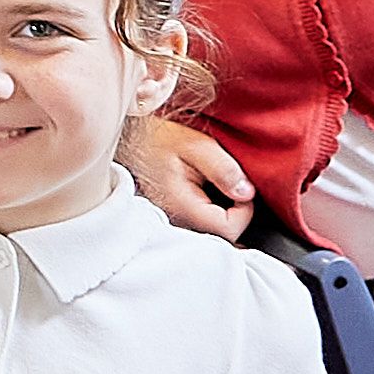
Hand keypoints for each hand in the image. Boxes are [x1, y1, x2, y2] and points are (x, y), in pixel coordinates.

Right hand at [129, 113, 257, 236]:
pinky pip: (198, 224)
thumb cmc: (157, 138)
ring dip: (223, 214)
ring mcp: (172, 220)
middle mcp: (175, 220)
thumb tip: (247, 193)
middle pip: (220, 237)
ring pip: (209, 232)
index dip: (244, 212)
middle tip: (234, 188)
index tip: (243, 189)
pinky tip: (209, 194)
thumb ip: (224, 169)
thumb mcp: (196, 145)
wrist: (126, 136)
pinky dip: (210, 212)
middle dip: (236, 215)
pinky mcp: (171, 215)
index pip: (227, 230)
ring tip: (221, 190)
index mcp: (182, 207)